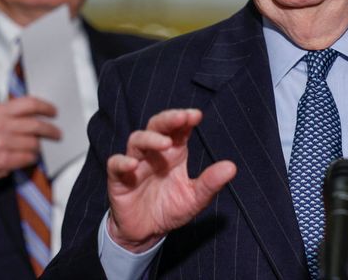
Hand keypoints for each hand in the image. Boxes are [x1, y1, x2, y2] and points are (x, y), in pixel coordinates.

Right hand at [0, 97, 60, 202]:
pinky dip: (32, 158)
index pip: (29, 104)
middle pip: (36, 125)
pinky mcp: (1, 161)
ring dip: (39, 147)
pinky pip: (28, 158)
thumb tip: (38, 114)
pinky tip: (28, 157)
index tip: (54, 112)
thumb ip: (9, 115)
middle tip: (57, 133)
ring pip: (34, 143)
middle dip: (51, 130)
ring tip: (37, 148)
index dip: (46, 107)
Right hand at [106, 108, 236, 251]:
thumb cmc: (170, 209)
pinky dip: (122, 162)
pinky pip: (115, 164)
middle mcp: (154, 153)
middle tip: (182, 117)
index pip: (179, 129)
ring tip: (165, 143)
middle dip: (168, 119)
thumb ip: (210, 183)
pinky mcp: (118, 179)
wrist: (146, 232)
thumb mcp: (194, 198)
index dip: (185, 119)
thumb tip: (231, 167)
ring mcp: (136, 164)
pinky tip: (132, 165)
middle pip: (157, 126)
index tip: (196, 115)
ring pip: (137, 140)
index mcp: (175, 153)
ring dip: (150, 138)